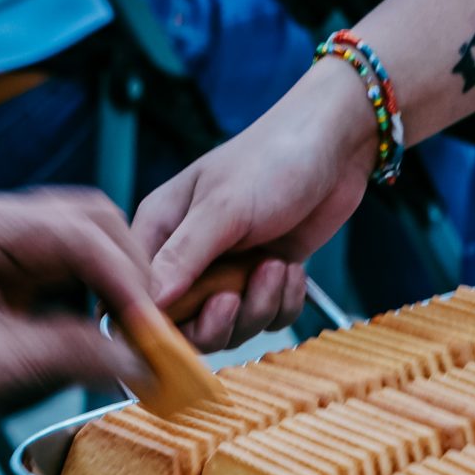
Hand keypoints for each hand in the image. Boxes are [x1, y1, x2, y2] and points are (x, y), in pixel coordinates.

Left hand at [0, 179, 157, 436]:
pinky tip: (100, 323)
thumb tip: (143, 361)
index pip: (75, 233)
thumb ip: (72, 354)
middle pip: (84, 219)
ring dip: (109, 278)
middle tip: (151, 327)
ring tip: (132, 329)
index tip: (153, 327)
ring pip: (75, 235)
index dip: (125, 279)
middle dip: (126, 271)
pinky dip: (84, 288)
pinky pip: (52, 258)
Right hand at [132, 66, 372, 348]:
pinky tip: (292, 270)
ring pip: (231, 328)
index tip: (185, 322)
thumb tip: (148, 303)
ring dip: (258, 307)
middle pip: (183, 325)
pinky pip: (266, 319)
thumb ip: (184, 255)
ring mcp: (228, 270)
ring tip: (275, 266)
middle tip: (235, 298)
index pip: (137, 294)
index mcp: (161, 230)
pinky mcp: (264, 279)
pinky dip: (283, 303)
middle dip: (216, 322)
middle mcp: (188, 256)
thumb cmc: (272, 159)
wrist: (336, 146)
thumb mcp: (223, 207)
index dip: (156, 321)